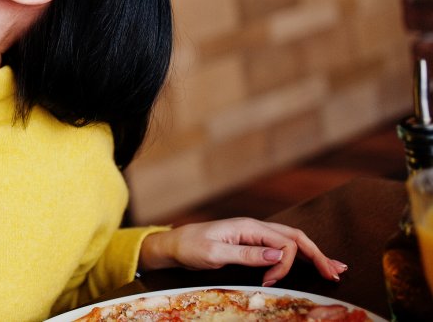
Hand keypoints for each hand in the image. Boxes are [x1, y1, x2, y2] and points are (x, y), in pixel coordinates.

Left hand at [138, 218, 348, 286]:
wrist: (174, 245)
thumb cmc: (190, 247)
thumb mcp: (215, 252)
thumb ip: (246, 254)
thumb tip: (279, 255)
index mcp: (249, 227)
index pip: (284, 242)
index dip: (286, 264)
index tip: (270, 283)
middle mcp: (255, 228)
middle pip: (296, 237)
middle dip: (317, 254)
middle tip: (337, 274)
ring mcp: (254, 235)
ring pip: (291, 241)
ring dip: (313, 254)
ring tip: (333, 269)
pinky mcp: (251, 243)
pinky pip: (281, 246)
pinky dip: (299, 255)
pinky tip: (310, 262)